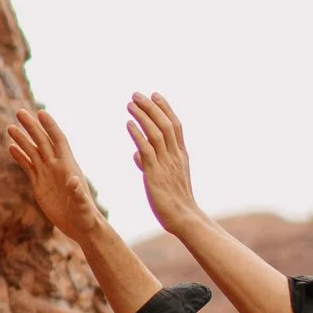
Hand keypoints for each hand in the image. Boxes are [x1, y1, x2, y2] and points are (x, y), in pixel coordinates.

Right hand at [7, 106, 106, 247]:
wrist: (80, 227)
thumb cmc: (85, 216)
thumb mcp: (82, 206)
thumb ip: (78, 194)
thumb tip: (73, 181)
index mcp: (68, 166)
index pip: (58, 140)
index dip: (50, 126)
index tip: (40, 113)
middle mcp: (57, 166)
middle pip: (42, 141)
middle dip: (31, 127)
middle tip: (19, 112)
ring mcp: (47, 175)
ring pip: (33, 152)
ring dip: (22, 140)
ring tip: (10, 128)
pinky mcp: (39, 185)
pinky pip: (28, 167)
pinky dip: (20, 157)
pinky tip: (11, 147)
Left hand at [126, 92, 201, 237]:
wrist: (183, 218)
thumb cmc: (174, 202)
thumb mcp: (163, 179)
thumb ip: (149, 164)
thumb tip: (136, 154)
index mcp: (180, 156)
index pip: (174, 126)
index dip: (165, 109)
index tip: (155, 95)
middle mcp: (175, 156)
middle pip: (165, 124)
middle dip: (151, 107)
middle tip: (137, 94)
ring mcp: (166, 163)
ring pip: (155, 133)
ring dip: (142, 116)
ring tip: (130, 104)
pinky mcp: (155, 173)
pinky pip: (146, 149)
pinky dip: (138, 135)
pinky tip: (128, 124)